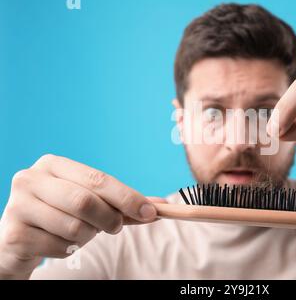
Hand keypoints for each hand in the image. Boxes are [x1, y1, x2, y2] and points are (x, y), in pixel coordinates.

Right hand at [0, 154, 165, 278]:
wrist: (19, 240)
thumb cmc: (61, 216)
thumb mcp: (91, 204)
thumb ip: (121, 204)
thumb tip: (159, 206)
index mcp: (54, 165)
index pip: (98, 179)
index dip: (127, 197)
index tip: (151, 212)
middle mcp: (32, 179)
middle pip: (85, 201)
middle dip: (109, 219)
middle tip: (115, 228)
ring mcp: (18, 206)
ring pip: (74, 227)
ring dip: (87, 237)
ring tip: (79, 233)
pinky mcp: (13, 234)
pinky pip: (59, 247)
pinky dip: (69, 251)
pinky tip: (58, 243)